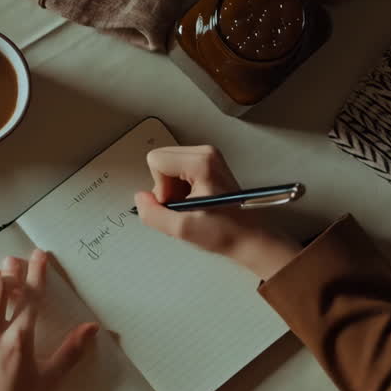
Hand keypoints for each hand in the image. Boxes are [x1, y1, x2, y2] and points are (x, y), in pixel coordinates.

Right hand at [133, 146, 300, 279]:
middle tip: (185, 206)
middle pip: (161, 160)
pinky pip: (178, 169)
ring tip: (191, 206)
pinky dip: (181, 187)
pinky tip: (195, 202)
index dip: (160, 187)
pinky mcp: (208, 163)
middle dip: (165, 187)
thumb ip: (153, 214)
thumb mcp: (182, 229)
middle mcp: (205, 152)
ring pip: (168, 165)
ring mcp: (208, 156)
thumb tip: (140, 198)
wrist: (250, 238)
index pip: (156, 161)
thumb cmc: (223, 232)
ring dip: (173, 189)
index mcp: (201, 162)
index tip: (178, 203)